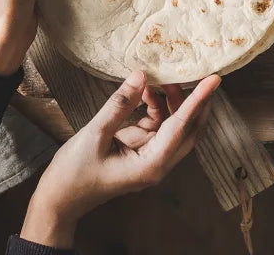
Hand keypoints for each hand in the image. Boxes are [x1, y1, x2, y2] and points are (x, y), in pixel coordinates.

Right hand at [21, 71, 220, 247]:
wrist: (58, 199)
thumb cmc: (74, 174)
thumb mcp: (95, 135)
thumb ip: (120, 104)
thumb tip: (142, 75)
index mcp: (151, 164)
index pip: (182, 127)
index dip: (198, 101)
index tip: (214, 80)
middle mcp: (157, 162)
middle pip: (189, 129)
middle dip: (195, 101)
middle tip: (198, 73)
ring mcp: (149, 156)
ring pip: (174, 125)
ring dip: (171, 101)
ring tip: (161, 78)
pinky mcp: (139, 149)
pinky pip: (156, 124)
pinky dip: (155, 105)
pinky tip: (145, 90)